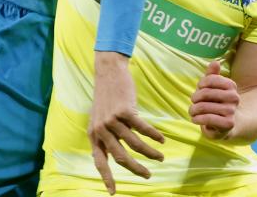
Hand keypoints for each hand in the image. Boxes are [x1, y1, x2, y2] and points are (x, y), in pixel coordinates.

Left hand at [89, 52, 163, 193]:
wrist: (108, 72)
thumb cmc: (106, 96)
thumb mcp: (99, 118)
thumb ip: (105, 136)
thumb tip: (117, 155)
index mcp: (94, 134)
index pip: (100, 161)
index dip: (107, 178)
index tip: (113, 193)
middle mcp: (101, 129)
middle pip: (121, 157)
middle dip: (136, 169)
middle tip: (148, 176)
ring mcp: (113, 120)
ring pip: (135, 144)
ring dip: (150, 153)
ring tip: (160, 157)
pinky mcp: (125, 110)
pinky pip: (143, 129)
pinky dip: (154, 136)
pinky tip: (162, 140)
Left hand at [189, 61, 239, 139]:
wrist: (226, 125)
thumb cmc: (216, 102)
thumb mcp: (213, 88)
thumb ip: (212, 75)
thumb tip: (215, 62)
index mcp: (231, 85)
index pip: (210, 79)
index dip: (200, 84)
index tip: (199, 88)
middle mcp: (234, 97)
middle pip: (205, 93)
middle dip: (195, 98)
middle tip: (193, 102)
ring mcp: (231, 111)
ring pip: (204, 107)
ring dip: (193, 110)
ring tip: (192, 111)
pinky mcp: (228, 124)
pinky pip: (208, 119)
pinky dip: (198, 119)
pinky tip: (195, 119)